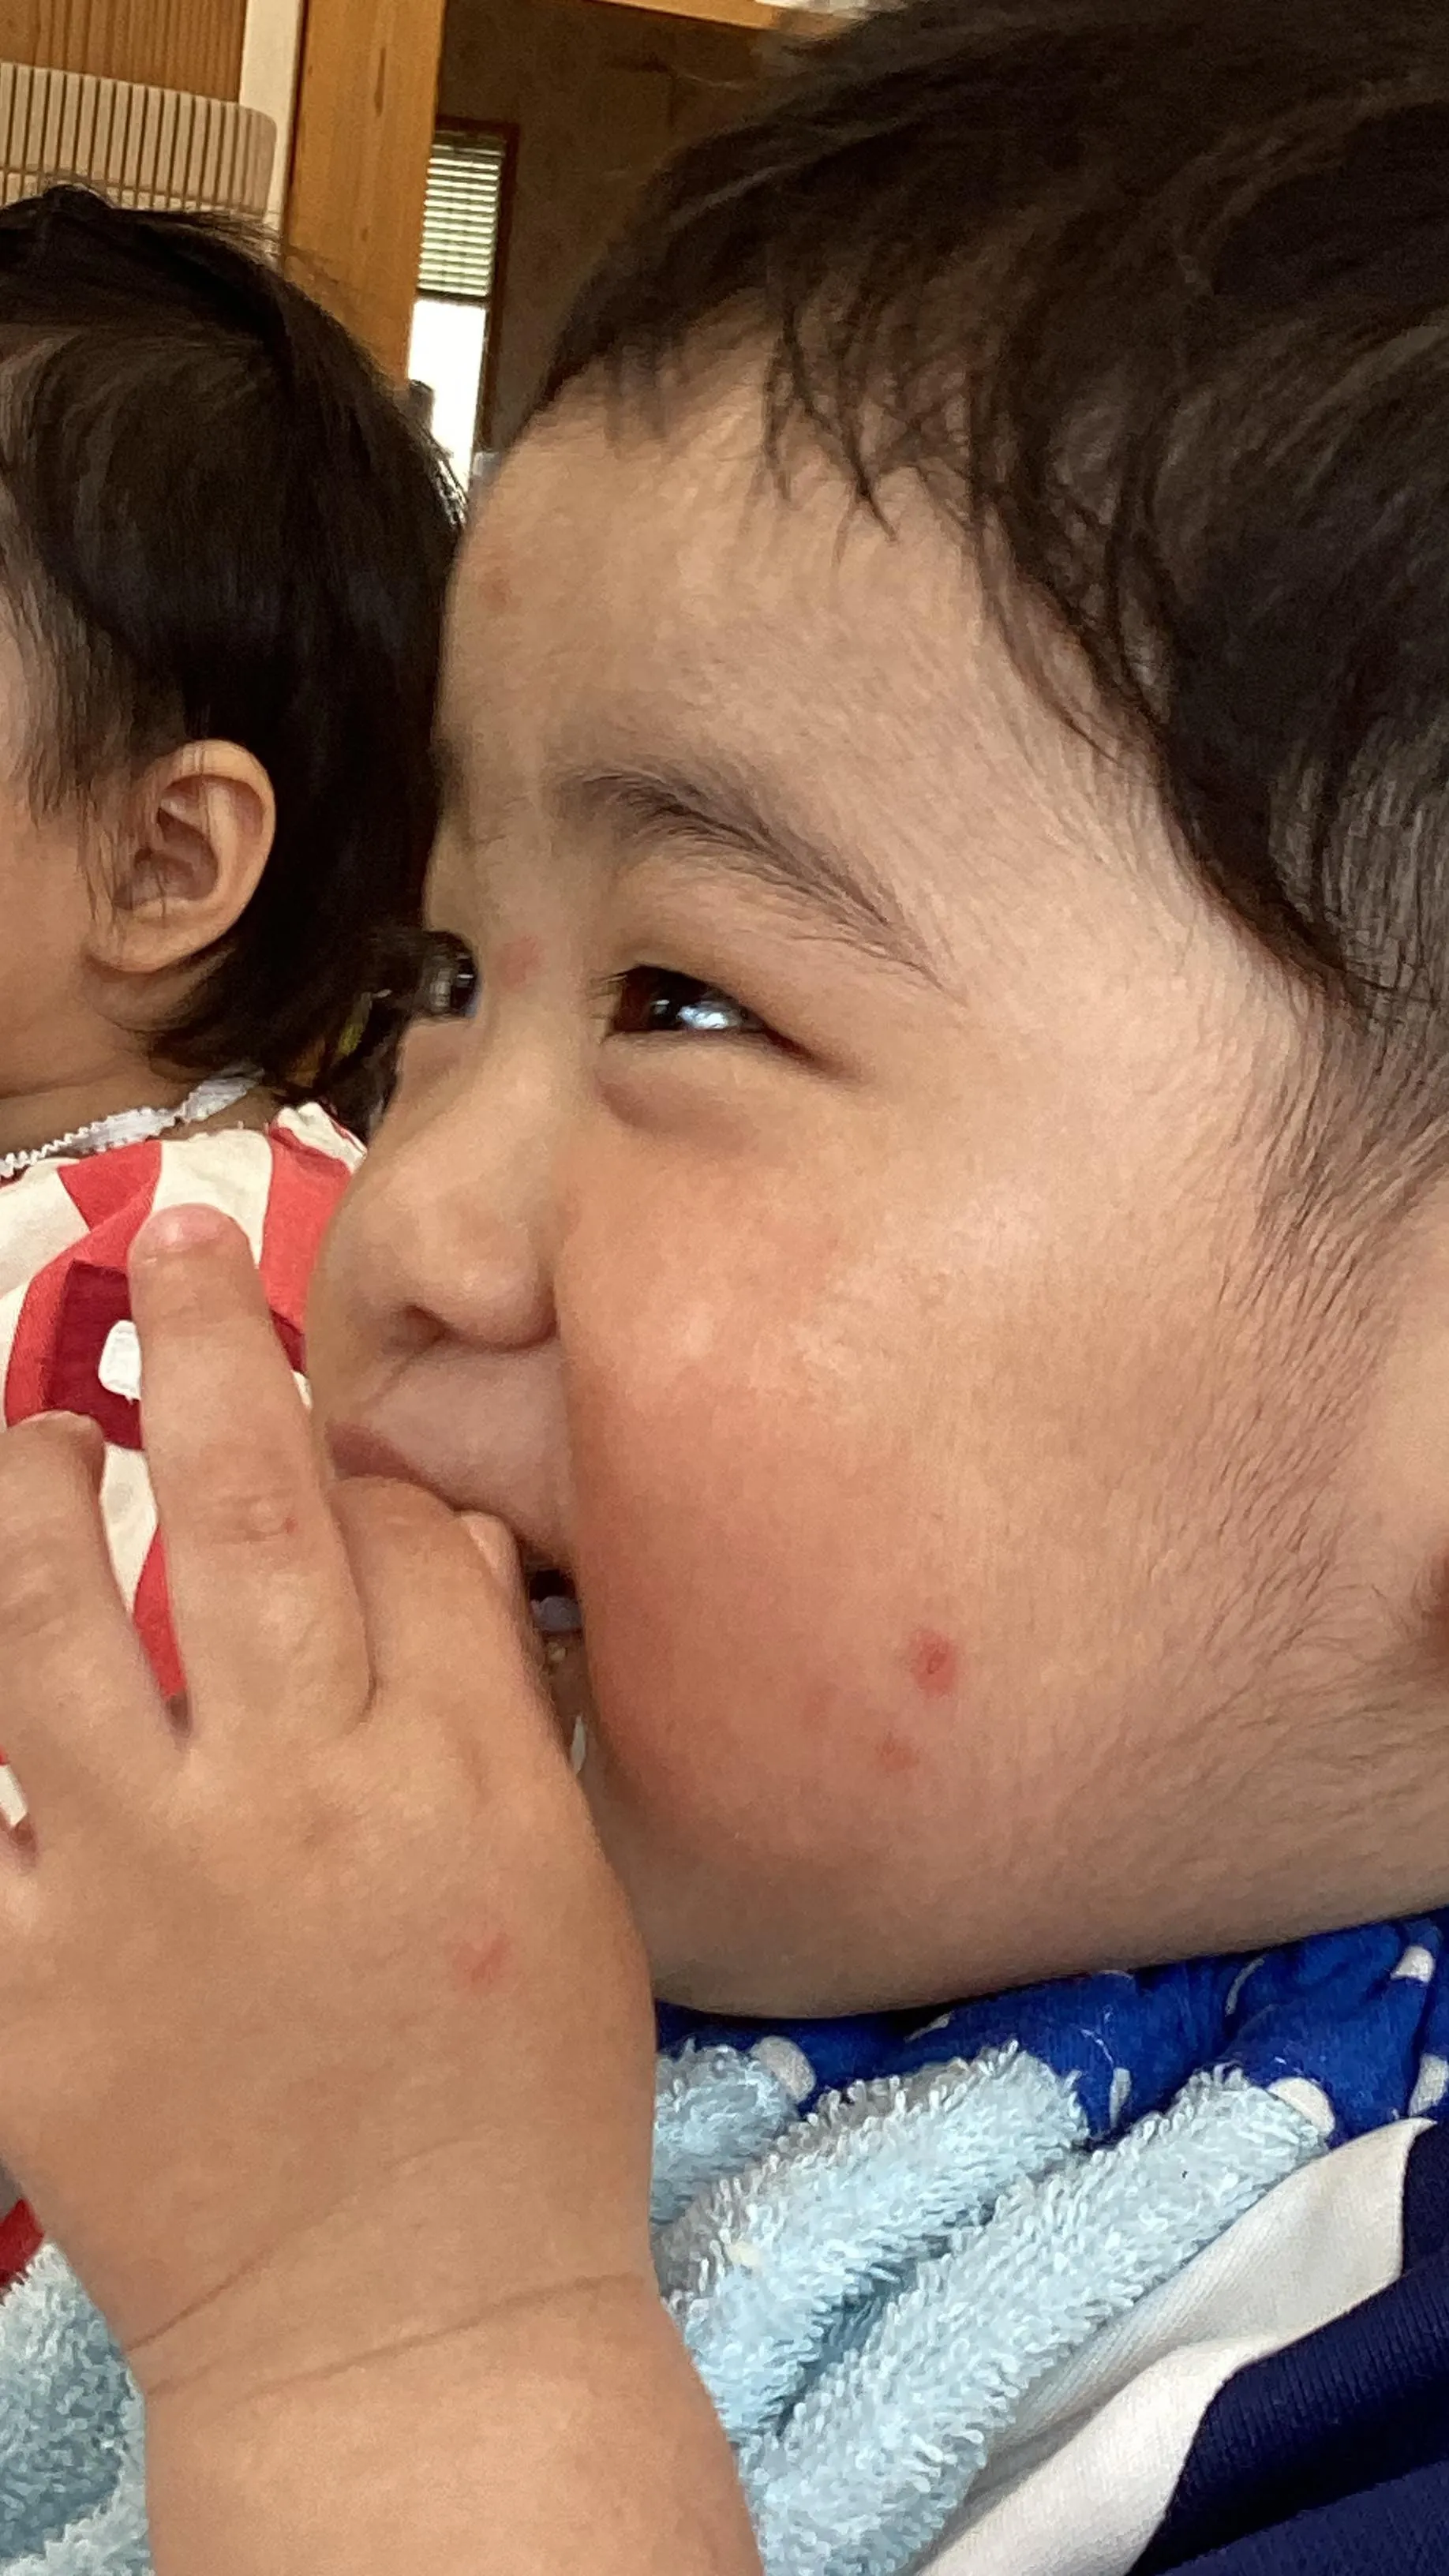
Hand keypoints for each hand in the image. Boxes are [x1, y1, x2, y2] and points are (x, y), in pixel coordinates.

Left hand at [0, 1205, 656, 2403]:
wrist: (410, 2338)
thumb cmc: (515, 2110)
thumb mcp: (570, 1884)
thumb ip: (498, 1694)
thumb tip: (432, 1526)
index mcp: (452, 1778)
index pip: (396, 1539)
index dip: (357, 1457)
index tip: (320, 1413)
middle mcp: (296, 1805)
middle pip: (242, 1517)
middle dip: (199, 1350)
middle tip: (167, 1241)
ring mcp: (141, 1897)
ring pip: (45, 1628)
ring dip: (22, 1492)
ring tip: (31, 1425)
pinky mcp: (24, 2000)